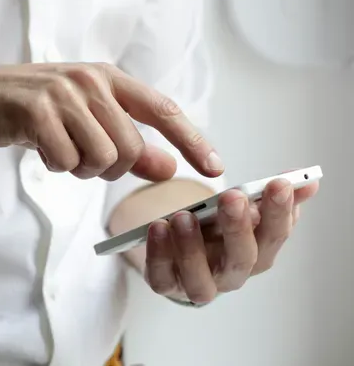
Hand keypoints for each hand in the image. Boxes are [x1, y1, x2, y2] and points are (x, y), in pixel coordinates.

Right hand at [0, 63, 223, 181]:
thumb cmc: (27, 111)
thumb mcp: (81, 122)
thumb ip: (127, 143)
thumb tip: (169, 168)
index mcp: (106, 77)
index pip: (163, 110)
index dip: (192, 140)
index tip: (215, 168)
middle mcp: (89, 80)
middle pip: (130, 148)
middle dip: (108, 168)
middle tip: (78, 157)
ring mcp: (63, 93)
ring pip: (102, 158)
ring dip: (79, 168)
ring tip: (57, 150)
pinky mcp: (36, 111)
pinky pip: (67, 161)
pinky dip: (55, 166)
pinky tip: (39, 148)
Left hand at [144, 178, 319, 303]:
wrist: (179, 251)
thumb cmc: (215, 230)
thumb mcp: (241, 210)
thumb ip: (269, 196)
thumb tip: (308, 181)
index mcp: (256, 253)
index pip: (274, 236)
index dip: (279, 212)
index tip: (278, 183)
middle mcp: (230, 274)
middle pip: (241, 259)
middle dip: (238, 228)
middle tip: (233, 197)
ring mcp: (197, 283)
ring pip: (200, 279)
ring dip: (192, 247)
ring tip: (184, 216)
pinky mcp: (166, 284)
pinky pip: (161, 277)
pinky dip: (159, 255)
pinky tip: (157, 228)